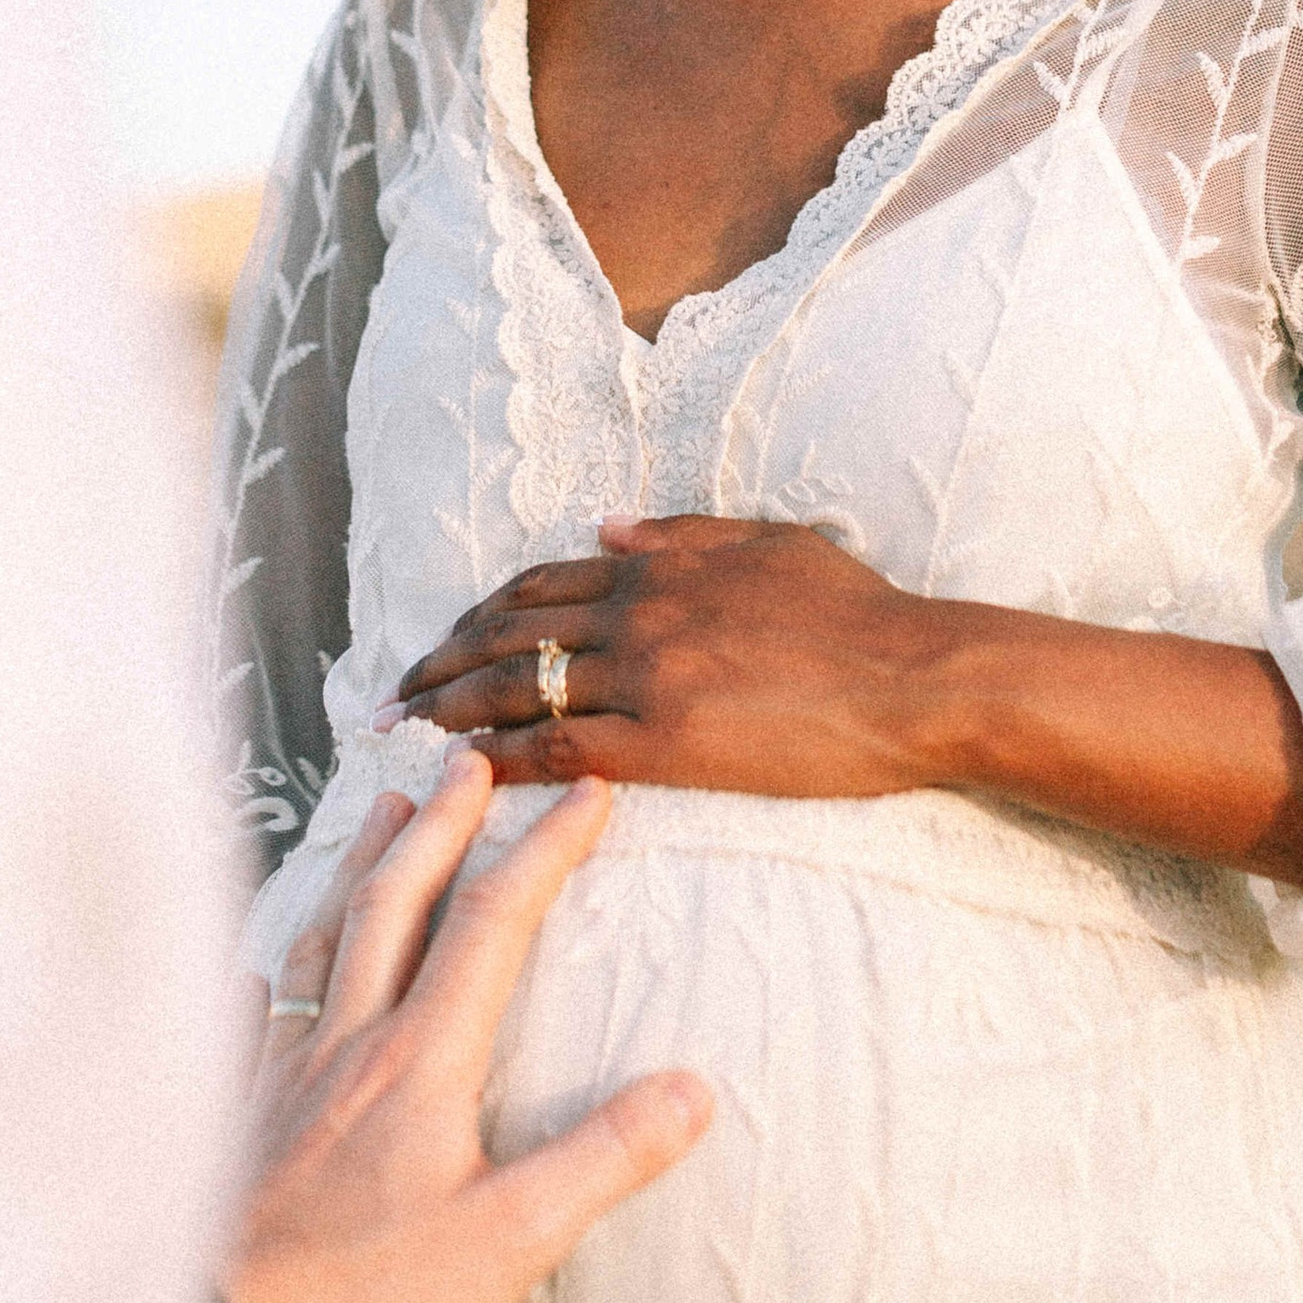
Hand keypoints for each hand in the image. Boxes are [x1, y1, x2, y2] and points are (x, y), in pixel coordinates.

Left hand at [220, 751, 710, 1302]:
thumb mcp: (510, 1243)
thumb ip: (601, 1159)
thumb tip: (694, 1087)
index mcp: (420, 1061)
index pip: (492, 926)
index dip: (543, 851)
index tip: (587, 792)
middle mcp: (348, 1044)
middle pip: (396, 903)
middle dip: (442, 824)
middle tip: (473, 761)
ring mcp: (283, 1075)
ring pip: (323, 940)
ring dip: (362, 867)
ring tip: (382, 812)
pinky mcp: (237, 1117)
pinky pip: (255, 1014)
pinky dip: (270, 970)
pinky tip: (263, 965)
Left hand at [385, 515, 941, 797]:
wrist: (913, 675)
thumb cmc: (857, 613)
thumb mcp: (768, 542)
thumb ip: (682, 532)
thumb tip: (605, 526)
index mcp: (659, 564)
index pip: (539, 583)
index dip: (478, 612)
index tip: (438, 639)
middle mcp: (638, 611)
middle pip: (507, 632)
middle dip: (438, 663)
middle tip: (390, 696)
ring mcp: (648, 676)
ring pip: (518, 688)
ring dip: (450, 710)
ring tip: (404, 737)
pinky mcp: (668, 743)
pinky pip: (560, 749)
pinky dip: (502, 759)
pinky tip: (467, 775)